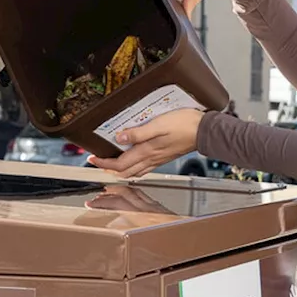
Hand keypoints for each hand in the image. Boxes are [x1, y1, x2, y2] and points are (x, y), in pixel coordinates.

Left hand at [87, 109, 203, 178]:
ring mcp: (158, 160)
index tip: (92, 159)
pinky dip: (133, 169)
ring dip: (120, 170)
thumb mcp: (158, 124)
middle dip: (108, 169)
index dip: (103, 163)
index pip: (119, 164)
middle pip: (124, 171)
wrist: (204, 130)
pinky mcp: (164, 157)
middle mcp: (151, 158)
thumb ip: (138, 132)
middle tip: (97, 162)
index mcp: (147, 151)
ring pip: (134, 172)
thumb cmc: (184, 125)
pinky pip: (144, 168)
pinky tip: (132, 163)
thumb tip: (119, 137)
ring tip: (110, 164)